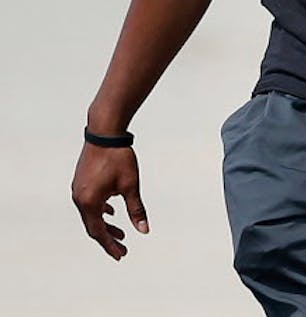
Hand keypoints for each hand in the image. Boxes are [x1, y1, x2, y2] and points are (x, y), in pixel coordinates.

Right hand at [71, 143, 148, 259]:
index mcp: (89, 202)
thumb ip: (136, 209)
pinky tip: (111, 211)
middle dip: (108, 238)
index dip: (110, 245)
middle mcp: (79, 198)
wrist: (105, 133)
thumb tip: (144, 230)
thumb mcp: (130, 185)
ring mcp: (78, 189)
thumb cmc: (119, 158)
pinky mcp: (81, 181)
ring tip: (121, 233)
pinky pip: (89, 203)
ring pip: (91, 214)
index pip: (98, 231)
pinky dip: (101, 210)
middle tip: (123, 249)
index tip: (121, 255)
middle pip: (93, 225)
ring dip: (105, 224)